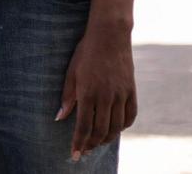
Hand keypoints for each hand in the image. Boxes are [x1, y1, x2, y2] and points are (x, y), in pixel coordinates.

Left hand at [55, 26, 137, 160]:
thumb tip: (60, 117)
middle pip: (101, 130)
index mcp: (88, 92)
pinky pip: (130, 116)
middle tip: (83, 151)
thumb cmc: (85, 53)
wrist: (110, 36)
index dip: (78, 142)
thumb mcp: (71, 72)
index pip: (84, 126)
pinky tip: (115, 129)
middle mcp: (106, 97)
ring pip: (116, 126)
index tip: (74, 154)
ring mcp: (121, 94)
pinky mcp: (131, 91)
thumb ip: (67, 97)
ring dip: (106, 138)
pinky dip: (123, 126)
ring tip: (97, 143)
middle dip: (91, 144)